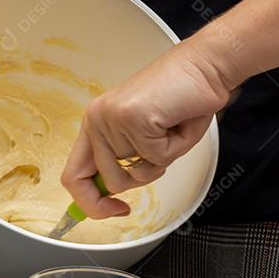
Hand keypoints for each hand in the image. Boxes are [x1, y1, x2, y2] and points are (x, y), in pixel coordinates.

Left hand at [60, 41, 234, 218]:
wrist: (205, 67)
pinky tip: (177, 121)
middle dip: (139, 180)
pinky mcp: (133, 118)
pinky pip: (156, 159)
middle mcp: (97, 119)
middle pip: (107, 182)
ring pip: (135, 174)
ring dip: (162, 159)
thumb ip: (123, 162)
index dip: (90, 203)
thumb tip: (108, 195)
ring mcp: (112, 118)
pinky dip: (175, 148)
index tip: (113, 211)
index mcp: (95, 123)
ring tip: (170, 129)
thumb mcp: (144, 138)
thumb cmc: (181, 100)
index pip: (73, 175)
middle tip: (162, 150)